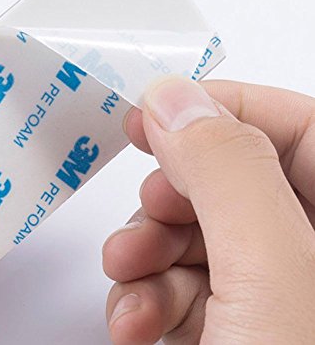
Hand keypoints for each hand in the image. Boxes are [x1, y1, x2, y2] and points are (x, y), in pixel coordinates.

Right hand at [103, 77, 314, 343]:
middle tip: (149, 209)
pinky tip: (134, 315)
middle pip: (233, 182)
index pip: (299, 126)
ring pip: (199, 234)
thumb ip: (225, 174)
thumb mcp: (267, 276)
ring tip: (127, 271)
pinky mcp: (235, 327)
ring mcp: (276, 294)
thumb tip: (175, 100)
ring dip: (147, 250)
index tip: (156, 110)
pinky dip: (148, 293)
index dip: (224, 107)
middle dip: (172, 196)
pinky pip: (186, 285)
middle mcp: (310, 255)